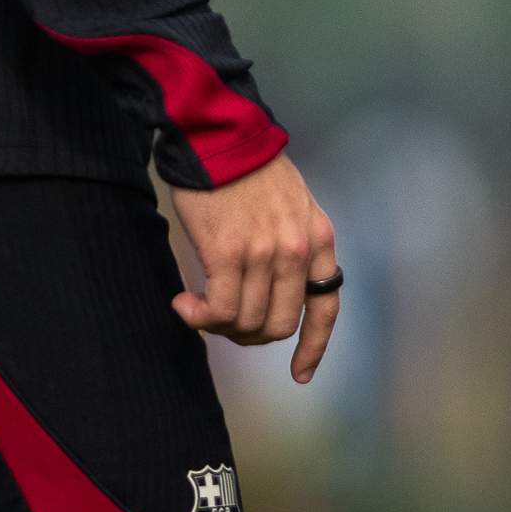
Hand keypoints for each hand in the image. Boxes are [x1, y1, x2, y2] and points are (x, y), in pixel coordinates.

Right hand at [167, 156, 341, 383]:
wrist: (220, 137)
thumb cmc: (249, 171)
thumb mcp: (294, 206)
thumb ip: (292, 248)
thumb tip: (271, 296)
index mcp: (319, 239)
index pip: (326, 307)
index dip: (313, 347)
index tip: (300, 373)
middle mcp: (298, 251)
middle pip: (280, 325)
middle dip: (249, 334)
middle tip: (223, 320)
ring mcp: (265, 254)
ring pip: (246, 323)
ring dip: (218, 325)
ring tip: (198, 305)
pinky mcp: (229, 254)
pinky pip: (219, 312)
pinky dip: (199, 317)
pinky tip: (184, 301)